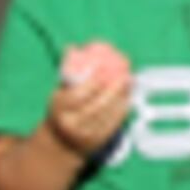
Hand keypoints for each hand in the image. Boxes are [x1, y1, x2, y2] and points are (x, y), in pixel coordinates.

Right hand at [46, 43, 132, 157]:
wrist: (60, 143)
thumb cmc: (62, 109)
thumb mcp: (59, 92)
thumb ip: (68, 73)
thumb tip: (72, 47)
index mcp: (59, 109)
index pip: (76, 96)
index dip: (91, 85)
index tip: (103, 72)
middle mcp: (71, 124)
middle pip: (95, 106)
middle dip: (112, 91)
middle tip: (124, 75)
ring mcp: (85, 135)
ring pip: (107, 115)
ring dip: (121, 98)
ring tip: (130, 82)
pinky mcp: (97, 142)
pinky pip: (113, 124)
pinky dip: (122, 110)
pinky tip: (128, 97)